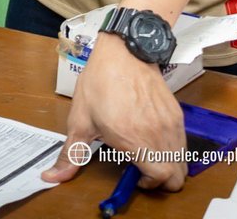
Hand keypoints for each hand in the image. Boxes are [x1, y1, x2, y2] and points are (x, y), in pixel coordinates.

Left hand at [45, 36, 185, 190]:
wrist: (123, 52)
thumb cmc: (100, 82)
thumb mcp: (80, 120)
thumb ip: (72, 154)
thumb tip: (54, 176)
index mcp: (135, 140)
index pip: (161, 179)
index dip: (148, 185)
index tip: (134, 177)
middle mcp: (159, 135)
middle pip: (178, 177)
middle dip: (162, 181)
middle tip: (141, 170)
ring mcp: (171, 125)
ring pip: (182, 160)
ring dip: (168, 164)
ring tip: (145, 152)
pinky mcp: (177, 114)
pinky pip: (182, 142)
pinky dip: (172, 148)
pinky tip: (151, 136)